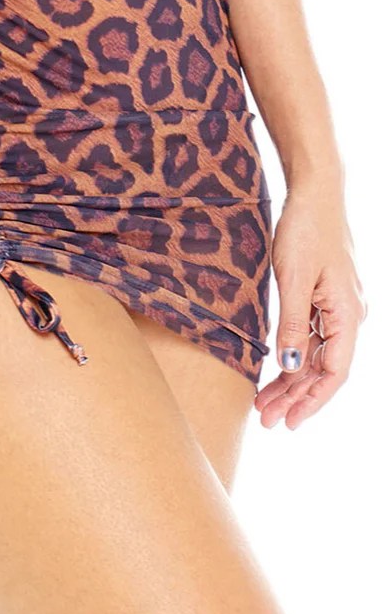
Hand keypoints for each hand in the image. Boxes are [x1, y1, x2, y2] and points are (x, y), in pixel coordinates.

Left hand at [254, 184, 367, 429]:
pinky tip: (275, 369)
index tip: (289, 421)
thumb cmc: (305, 229)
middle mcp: (349, 314)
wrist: (314, 192)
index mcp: (348, 313)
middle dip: (296, 396)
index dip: (312, 400)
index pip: (334, 372)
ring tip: (264, 401)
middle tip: (266, 418)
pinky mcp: (325, 295)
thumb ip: (293, 324)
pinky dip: (293, 354)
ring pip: (316, 353)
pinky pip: (312, 335)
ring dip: (291, 379)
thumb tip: (291, 366)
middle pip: (324, 368)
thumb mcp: (293, 278)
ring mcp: (338, 305)